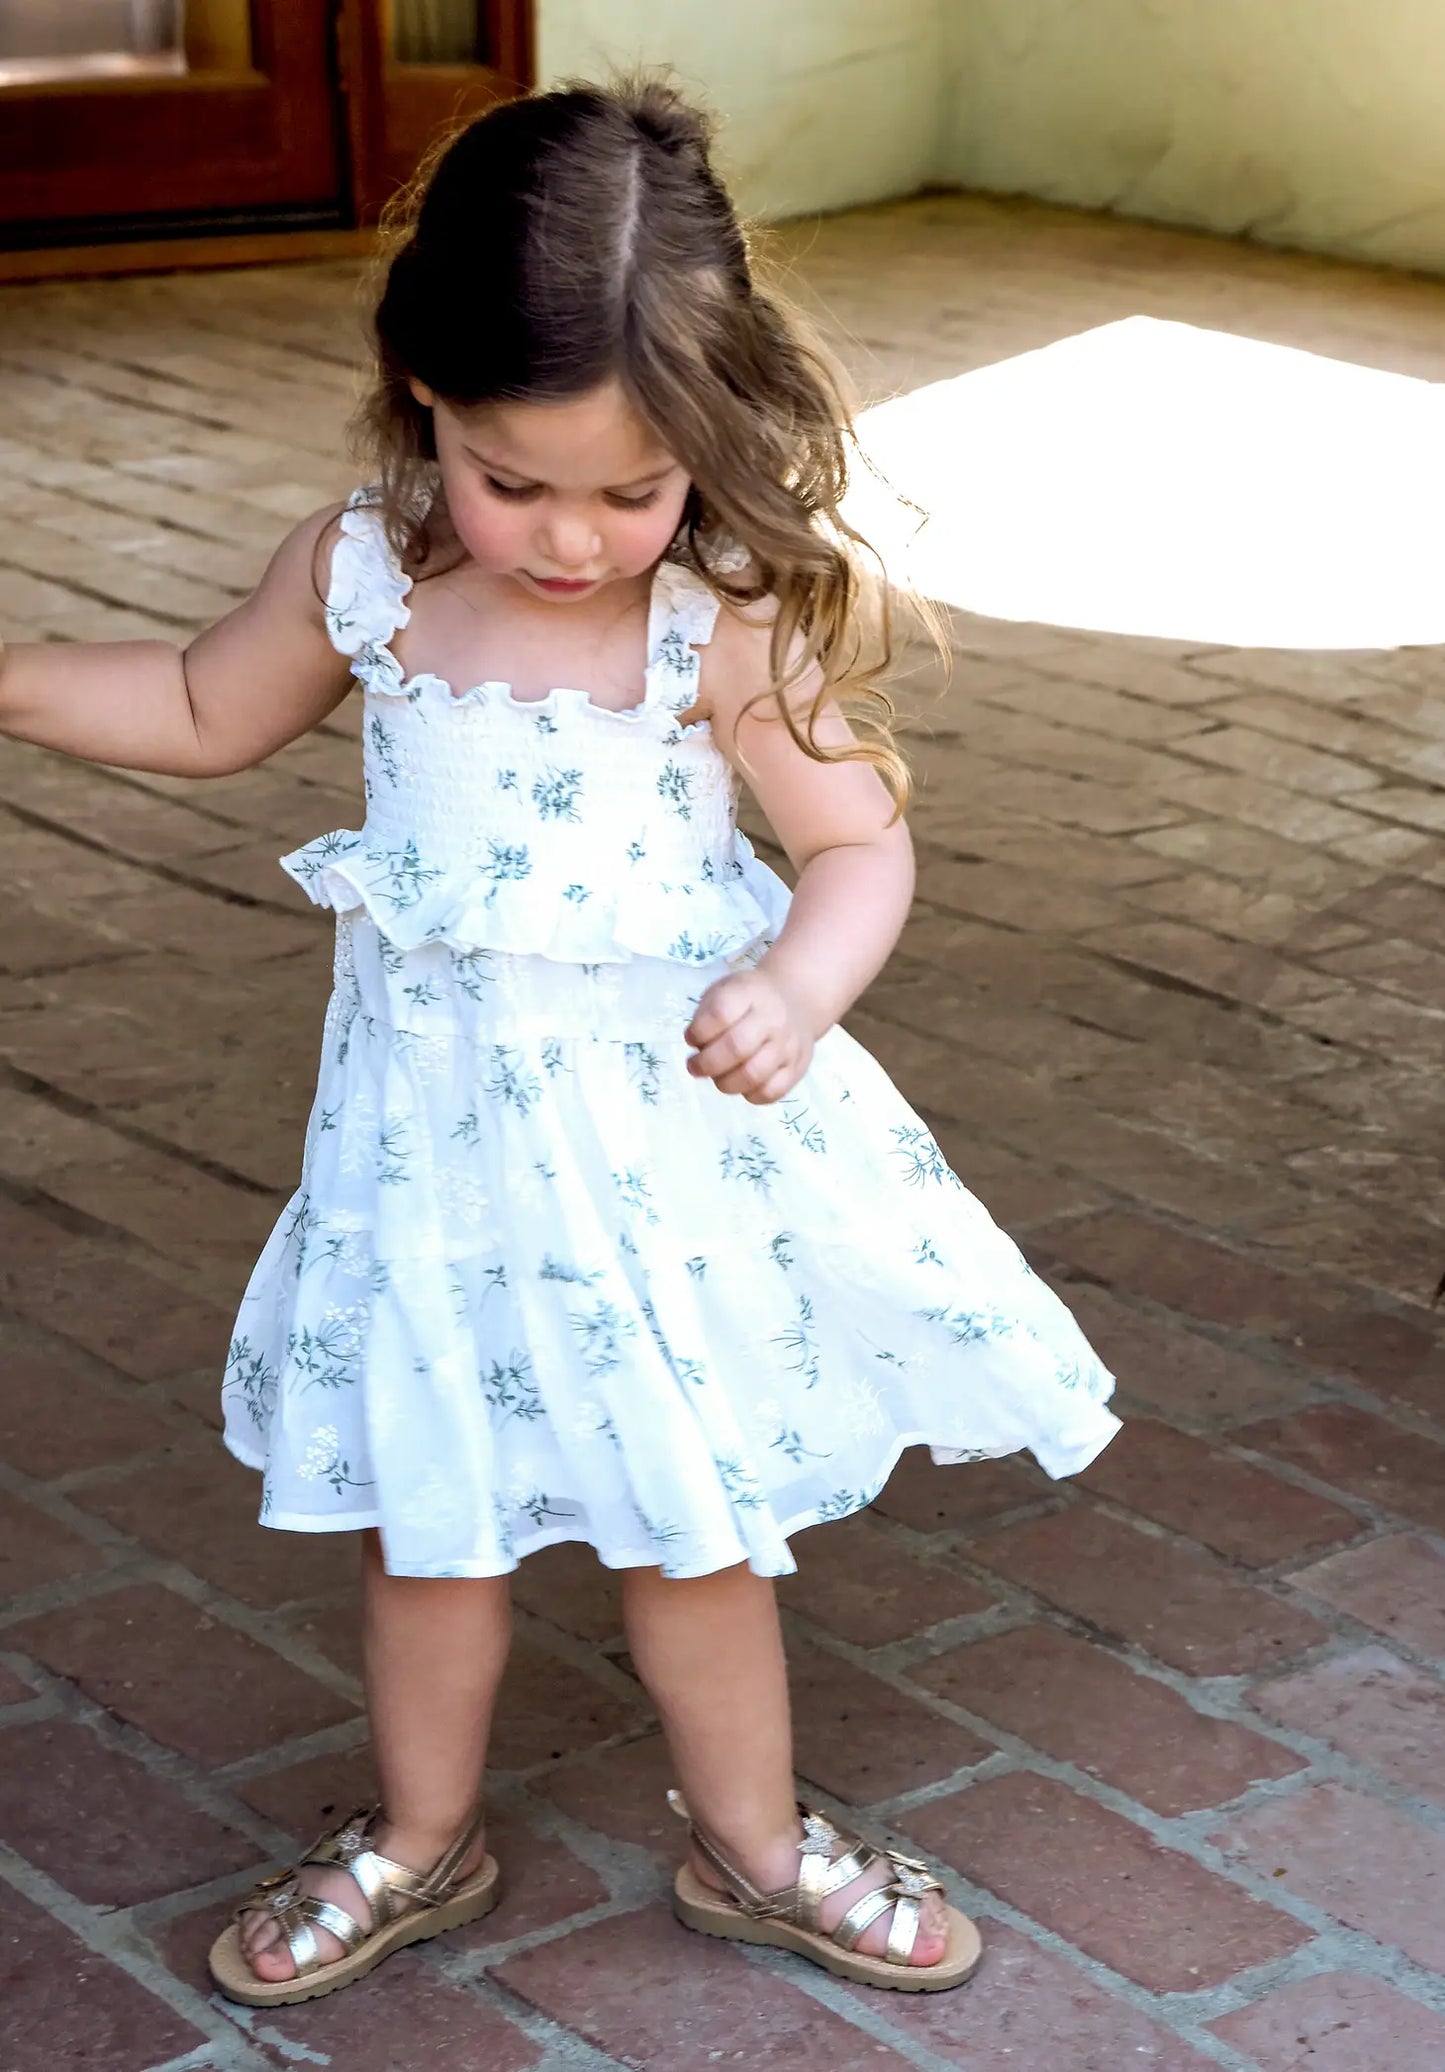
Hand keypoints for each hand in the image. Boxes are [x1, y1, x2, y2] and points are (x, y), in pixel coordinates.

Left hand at [684, 967, 815, 1103]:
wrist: (798, 999)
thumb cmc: (751, 998)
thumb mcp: (725, 989)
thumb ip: (707, 1014)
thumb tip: (697, 1047)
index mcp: (749, 994)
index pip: (720, 1013)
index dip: (698, 1031)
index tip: (691, 1038)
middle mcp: (772, 1019)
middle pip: (737, 1047)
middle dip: (707, 1063)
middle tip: (695, 1067)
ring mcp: (787, 1046)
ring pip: (754, 1075)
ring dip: (725, 1083)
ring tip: (718, 1077)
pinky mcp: (797, 1068)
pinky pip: (771, 1092)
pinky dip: (750, 1095)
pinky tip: (742, 1085)